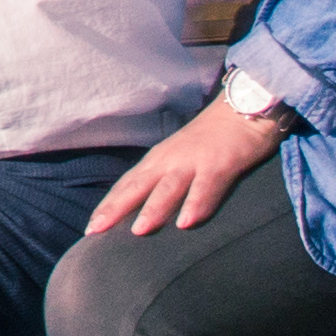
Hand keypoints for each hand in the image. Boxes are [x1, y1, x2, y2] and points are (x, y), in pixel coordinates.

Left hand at [94, 96, 267, 236]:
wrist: (244, 104)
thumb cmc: (213, 136)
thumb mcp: (182, 156)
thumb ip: (165, 178)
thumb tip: (146, 208)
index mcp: (159, 159)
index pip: (127, 185)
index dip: (108, 206)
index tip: (90, 229)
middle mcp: (170, 159)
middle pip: (137, 186)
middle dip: (115, 208)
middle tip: (95, 231)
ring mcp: (194, 161)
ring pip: (169, 187)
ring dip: (153, 208)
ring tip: (138, 231)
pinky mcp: (220, 163)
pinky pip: (206, 187)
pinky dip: (196, 204)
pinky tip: (186, 223)